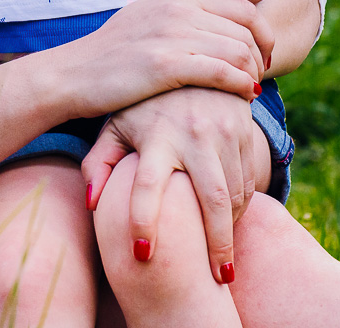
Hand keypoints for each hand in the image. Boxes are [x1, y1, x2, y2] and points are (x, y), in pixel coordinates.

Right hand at [52, 0, 270, 119]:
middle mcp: (178, 11)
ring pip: (239, 51)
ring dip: (253, 73)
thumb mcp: (146, 13)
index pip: (242, 7)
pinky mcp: (166, 65)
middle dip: (261, 55)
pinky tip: (243, 96)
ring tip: (251, 89)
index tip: (262, 55)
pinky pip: (223, 72)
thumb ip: (183, 0)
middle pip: (246, 29)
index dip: (262, 32)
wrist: (72, 74)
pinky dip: (241, 85)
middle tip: (260, 76)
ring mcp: (172, 36)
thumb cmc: (111, 52)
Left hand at [81, 86, 265, 283]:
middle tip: (217, 281)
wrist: (189, 58)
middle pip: (210, 200)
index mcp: (155, 134)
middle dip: (216, 246)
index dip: (143, 221)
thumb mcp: (115, 124)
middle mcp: (193, 133)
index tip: (141, 255)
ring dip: (231, 230)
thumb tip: (91, 205)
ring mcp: (223, 131)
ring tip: (222, 260)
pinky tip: (228, 222)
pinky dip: (241, 207)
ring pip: (236, 195)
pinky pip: (248, 180)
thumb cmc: (142, 103)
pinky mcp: (244, 131)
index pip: (147, 186)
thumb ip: (98, 162)